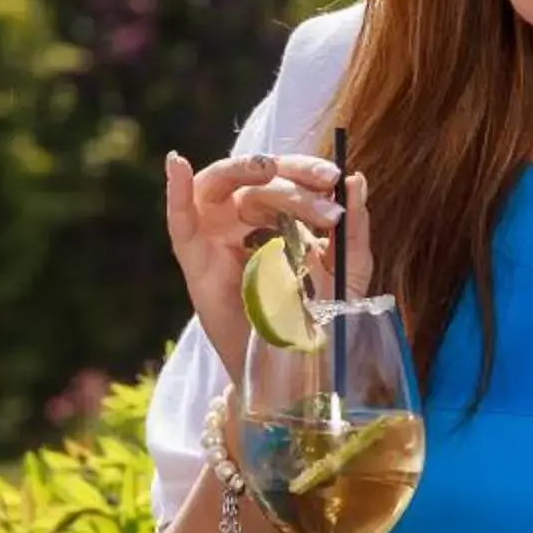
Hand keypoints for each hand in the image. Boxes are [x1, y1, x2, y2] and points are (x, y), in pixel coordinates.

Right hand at [161, 150, 368, 372]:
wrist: (296, 368)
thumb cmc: (319, 318)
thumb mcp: (347, 272)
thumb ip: (354, 229)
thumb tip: (356, 179)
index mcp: (278, 217)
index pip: (287, 179)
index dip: (307, 172)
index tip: (335, 178)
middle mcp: (243, 220)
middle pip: (258, 182)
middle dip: (292, 184)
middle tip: (323, 193)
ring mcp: (216, 236)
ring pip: (220, 185)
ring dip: (241, 169)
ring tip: (266, 169)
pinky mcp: (195, 260)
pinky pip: (180, 222)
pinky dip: (176, 193)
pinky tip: (177, 164)